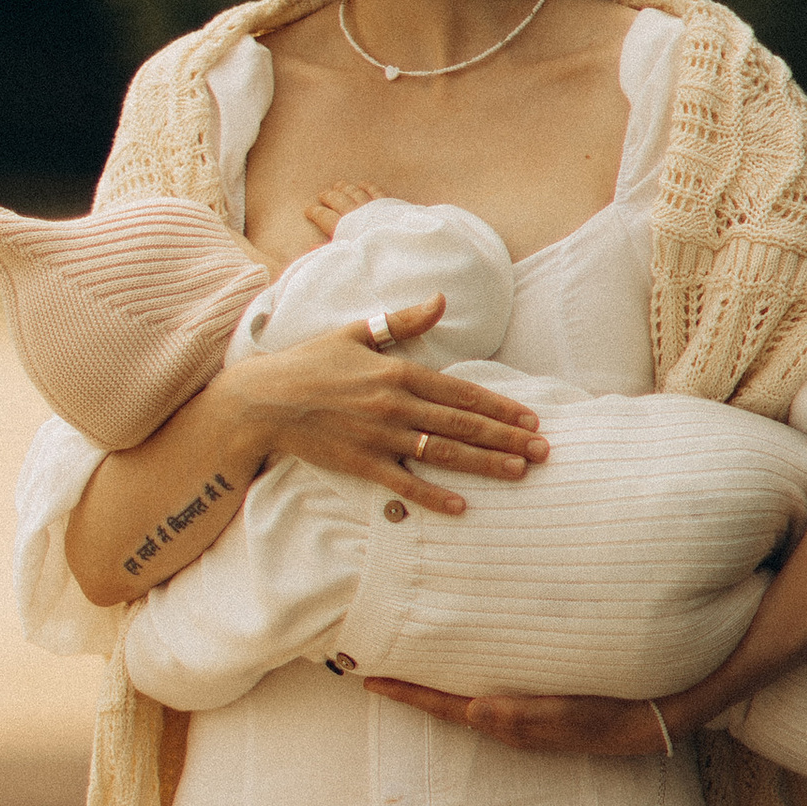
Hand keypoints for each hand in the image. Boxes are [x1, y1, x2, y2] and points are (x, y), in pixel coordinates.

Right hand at [221, 295, 548, 514]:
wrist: (263, 400)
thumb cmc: (309, 363)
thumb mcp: (356, 332)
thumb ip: (403, 321)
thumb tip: (441, 300)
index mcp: (398, 371)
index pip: (461, 391)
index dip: (499, 406)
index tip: (530, 418)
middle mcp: (394, 405)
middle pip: (462, 423)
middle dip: (506, 437)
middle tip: (543, 450)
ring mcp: (378, 436)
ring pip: (442, 451)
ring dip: (484, 463)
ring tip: (519, 471)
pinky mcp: (360, 462)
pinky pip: (404, 483)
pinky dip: (432, 495)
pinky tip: (460, 505)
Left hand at [364, 681, 680, 757]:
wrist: (644, 721)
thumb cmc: (606, 716)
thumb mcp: (565, 714)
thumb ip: (520, 714)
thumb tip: (471, 710)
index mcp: (504, 722)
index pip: (443, 707)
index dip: (406, 694)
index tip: (369, 679)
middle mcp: (502, 720)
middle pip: (443, 702)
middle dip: (410, 686)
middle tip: (374, 663)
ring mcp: (516, 713)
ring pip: (461, 696)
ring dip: (434, 681)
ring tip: (407, 658)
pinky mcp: (531, 701)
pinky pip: (486, 688)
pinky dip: (464, 677)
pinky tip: (462, 660)